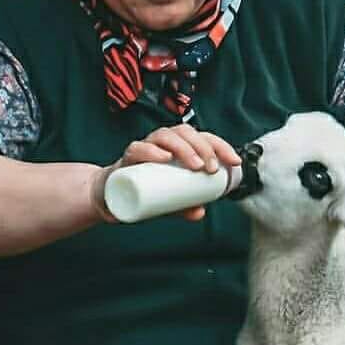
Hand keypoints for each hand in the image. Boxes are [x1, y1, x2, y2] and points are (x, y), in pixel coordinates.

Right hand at [92, 125, 240, 221]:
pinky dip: (151, 151)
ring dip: (183, 147)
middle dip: (203, 147)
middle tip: (212, 168)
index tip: (234, 161)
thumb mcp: (168, 201)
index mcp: (178, 147)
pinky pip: (138, 148)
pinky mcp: (128, 157)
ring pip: (166, 135)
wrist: (111, 194)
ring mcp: (145, 147)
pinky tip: (164, 158)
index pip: (202, 138)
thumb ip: (183, 205)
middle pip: (186, 133)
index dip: (220, 146)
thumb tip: (200, 212)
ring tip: (194, 165)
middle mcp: (162, 142)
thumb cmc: (145, 190)